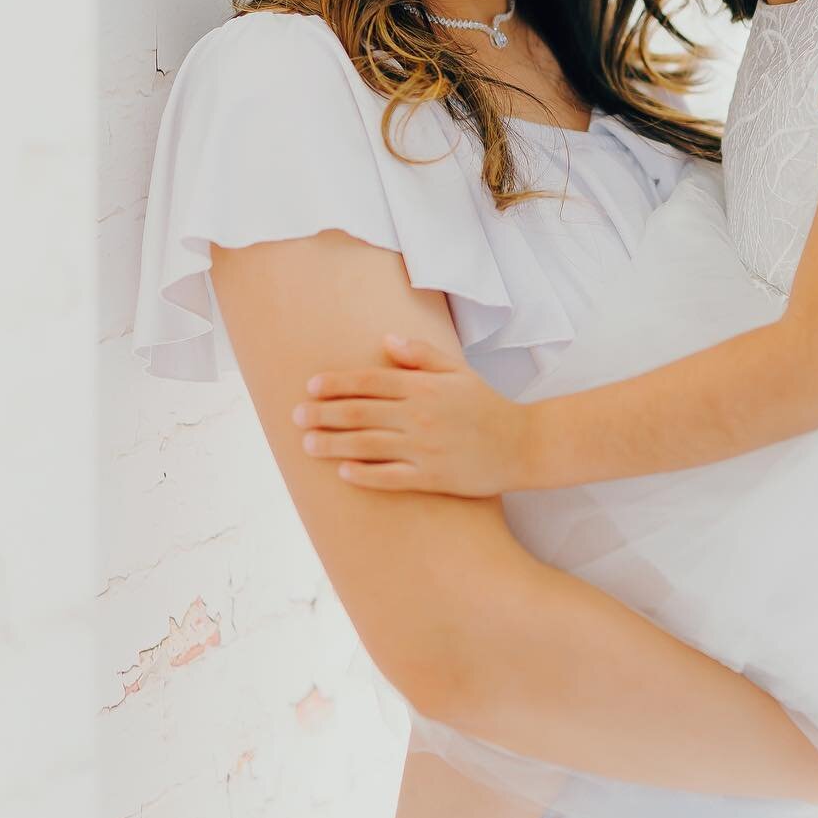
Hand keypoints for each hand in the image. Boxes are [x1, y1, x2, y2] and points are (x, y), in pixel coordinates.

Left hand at [291, 335, 528, 496]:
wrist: (523, 445)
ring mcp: (425, 448)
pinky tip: (343, 472)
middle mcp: (420, 415)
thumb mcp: (459, 371)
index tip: (310, 387)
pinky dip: (365, 474)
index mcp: (424, 387)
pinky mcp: (433, 477)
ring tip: (307, 444)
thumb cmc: (488, 406)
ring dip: (332, 444)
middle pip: (360, 412)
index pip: (370, 381)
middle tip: (295, 417)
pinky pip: (391, 477)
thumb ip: (422, 355)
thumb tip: (387, 340)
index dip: (337, 383)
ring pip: (367, 445)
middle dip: (323, 413)